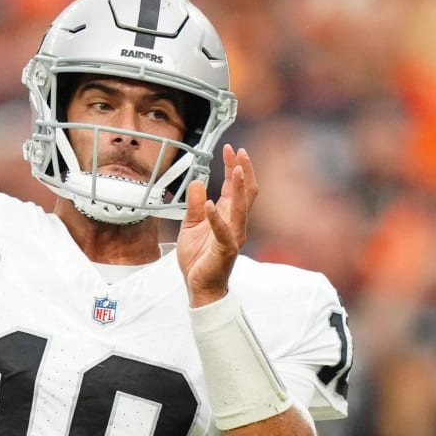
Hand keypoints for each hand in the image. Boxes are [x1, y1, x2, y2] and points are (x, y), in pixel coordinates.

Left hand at [177, 144, 257, 306]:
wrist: (199, 286)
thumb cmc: (198, 259)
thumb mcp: (190, 226)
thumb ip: (194, 205)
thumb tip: (198, 182)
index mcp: (227, 216)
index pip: (234, 187)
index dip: (233, 167)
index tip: (230, 149)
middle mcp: (235, 224)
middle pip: (245, 192)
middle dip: (242, 170)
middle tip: (238, 152)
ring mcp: (233, 236)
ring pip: (240, 208)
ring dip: (238, 188)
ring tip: (235, 169)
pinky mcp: (225, 250)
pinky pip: (222, 231)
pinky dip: (216, 217)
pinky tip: (210, 204)